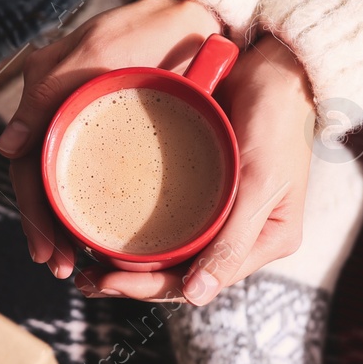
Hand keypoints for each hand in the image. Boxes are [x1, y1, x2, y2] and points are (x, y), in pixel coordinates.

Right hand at [0, 0, 221, 277]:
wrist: (192, 13)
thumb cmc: (145, 28)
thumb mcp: (95, 54)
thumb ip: (47, 94)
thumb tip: (8, 149)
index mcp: (47, 101)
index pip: (28, 169)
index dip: (35, 214)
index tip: (49, 252)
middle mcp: (61, 118)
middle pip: (43, 185)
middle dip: (48, 231)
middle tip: (62, 268)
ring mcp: (87, 127)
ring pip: (66, 186)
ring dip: (66, 227)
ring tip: (76, 264)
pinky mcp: (114, 134)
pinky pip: (94, 177)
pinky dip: (92, 208)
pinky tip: (101, 235)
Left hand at [80, 35, 314, 304]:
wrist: (277, 67)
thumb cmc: (276, 122)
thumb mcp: (260, 183)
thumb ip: (232, 241)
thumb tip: (198, 295)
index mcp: (262, 243)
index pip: (199, 281)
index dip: (151, 288)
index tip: (108, 282)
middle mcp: (240, 235)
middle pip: (180, 273)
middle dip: (133, 282)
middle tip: (85, 280)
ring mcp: (222, 212)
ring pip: (171, 251)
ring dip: (130, 262)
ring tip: (87, 268)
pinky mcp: (205, 187)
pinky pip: (168, 218)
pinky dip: (139, 229)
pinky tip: (107, 232)